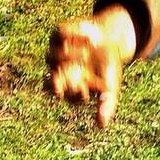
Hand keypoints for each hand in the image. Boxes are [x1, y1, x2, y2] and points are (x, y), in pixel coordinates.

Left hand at [45, 8, 136, 128]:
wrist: (109, 40)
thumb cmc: (109, 68)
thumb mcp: (111, 88)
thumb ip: (106, 104)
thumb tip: (101, 125)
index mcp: (69, 88)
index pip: (60, 95)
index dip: (66, 92)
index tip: (83, 86)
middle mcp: (58, 72)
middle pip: (49, 81)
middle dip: (57, 79)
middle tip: (71, 73)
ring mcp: (55, 53)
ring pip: (52, 57)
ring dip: (71, 55)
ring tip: (89, 51)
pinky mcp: (57, 34)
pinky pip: (60, 36)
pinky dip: (75, 37)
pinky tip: (89, 38)